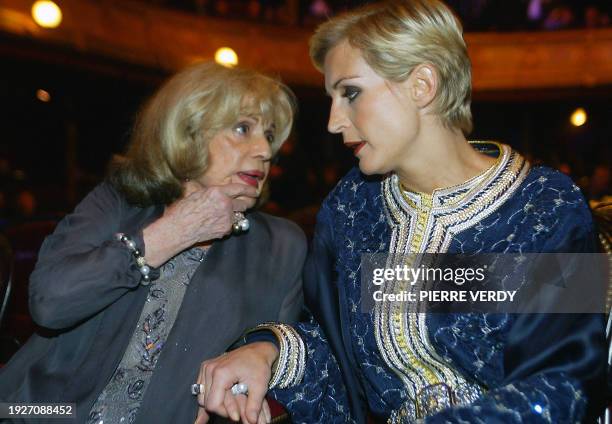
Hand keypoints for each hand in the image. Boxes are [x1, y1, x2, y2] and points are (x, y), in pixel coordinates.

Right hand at [143, 182, 257, 266]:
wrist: (178, 228)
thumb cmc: (182, 210)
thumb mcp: (196, 192)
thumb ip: (211, 191)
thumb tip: (218, 189)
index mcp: (217, 192)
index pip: (240, 189)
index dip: (249, 190)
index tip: (254, 192)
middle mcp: (225, 204)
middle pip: (244, 203)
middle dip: (245, 203)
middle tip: (245, 203)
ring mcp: (227, 218)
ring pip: (239, 215)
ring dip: (236, 214)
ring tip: (226, 214)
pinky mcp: (225, 229)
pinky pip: (232, 225)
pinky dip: (228, 224)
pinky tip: (217, 223)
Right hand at [194, 342, 278, 423]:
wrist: (258, 350)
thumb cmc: (259, 366)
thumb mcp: (259, 386)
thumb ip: (254, 406)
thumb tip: (252, 422)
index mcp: (220, 373)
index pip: (213, 404)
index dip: (225, 412)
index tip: (238, 415)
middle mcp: (209, 369)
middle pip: (206, 401)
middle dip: (221, 409)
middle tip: (236, 412)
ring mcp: (206, 367)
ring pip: (202, 396)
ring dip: (214, 403)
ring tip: (229, 406)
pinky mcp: (207, 368)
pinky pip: (201, 388)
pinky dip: (206, 398)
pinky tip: (200, 419)